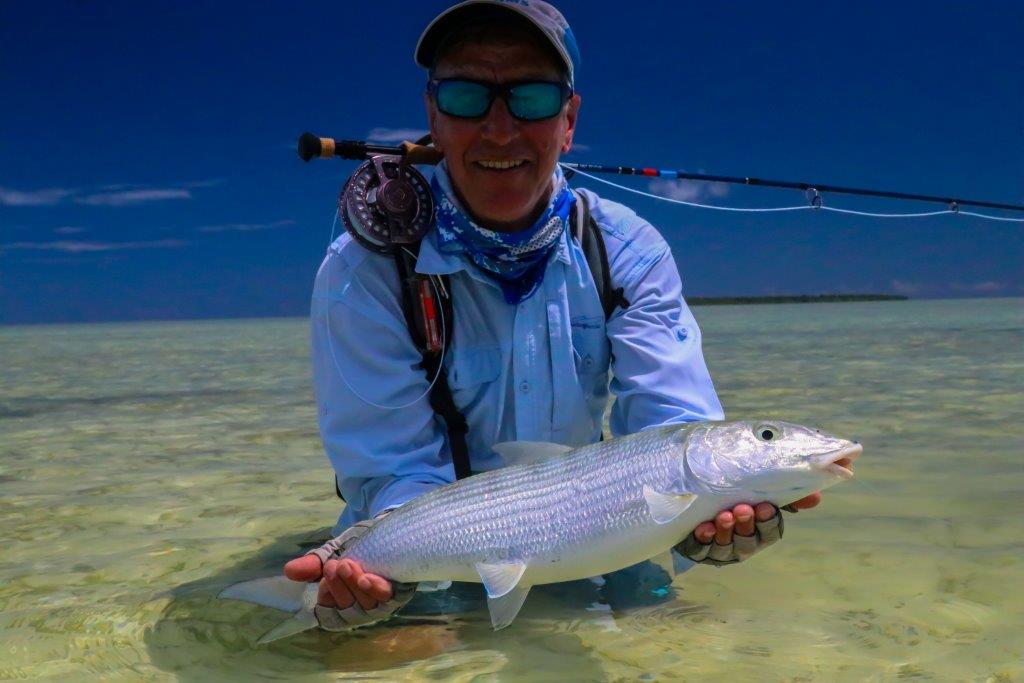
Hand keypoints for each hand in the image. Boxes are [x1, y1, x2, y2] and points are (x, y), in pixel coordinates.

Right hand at [284, 555, 393, 611]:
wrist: (383, 529)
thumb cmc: (355, 546)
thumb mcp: (330, 553)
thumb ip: (312, 565)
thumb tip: (289, 571)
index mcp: (341, 604)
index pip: (330, 614)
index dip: (327, 599)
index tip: (323, 579)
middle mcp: (361, 609)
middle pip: (347, 610)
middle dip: (339, 587)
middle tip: (333, 566)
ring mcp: (380, 603)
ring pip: (365, 604)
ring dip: (354, 585)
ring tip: (346, 564)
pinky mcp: (398, 593)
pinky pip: (385, 596)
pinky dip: (374, 588)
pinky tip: (365, 578)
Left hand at [677, 492, 821, 565]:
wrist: (692, 496)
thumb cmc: (733, 493)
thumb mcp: (757, 489)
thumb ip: (786, 493)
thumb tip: (816, 496)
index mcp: (760, 529)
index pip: (771, 530)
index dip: (768, 520)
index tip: (765, 506)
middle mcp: (743, 542)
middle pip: (749, 541)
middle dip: (746, 526)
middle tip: (742, 509)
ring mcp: (721, 548)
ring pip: (726, 547)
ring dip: (726, 532)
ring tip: (723, 516)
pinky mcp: (699, 548)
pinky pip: (702, 549)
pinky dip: (703, 539)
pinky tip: (704, 527)